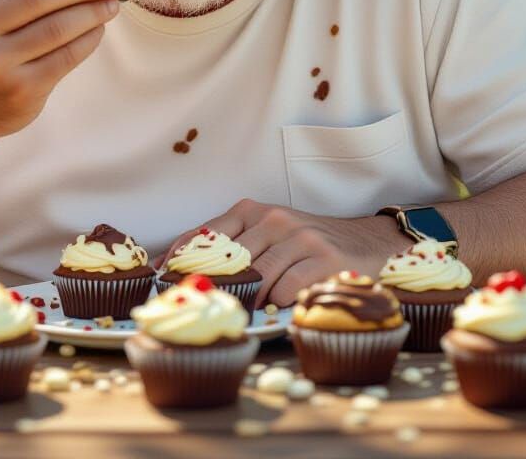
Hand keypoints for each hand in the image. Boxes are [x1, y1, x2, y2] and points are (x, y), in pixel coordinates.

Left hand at [158, 199, 409, 307]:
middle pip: (229, 259)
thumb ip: (233, 248)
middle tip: (198, 309)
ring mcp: (301, 237)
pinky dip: (279, 304)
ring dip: (248, 302)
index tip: (156, 277)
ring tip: (243, 315)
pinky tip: (278, 309)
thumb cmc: (308, 244)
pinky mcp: (325, 259)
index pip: (206, 232)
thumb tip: (174, 268)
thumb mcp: (269, 234)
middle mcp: (275, 219)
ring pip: (259, 277)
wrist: (368, 240)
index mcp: (254, 210)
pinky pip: (288, 289)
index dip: (179, 256)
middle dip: (211, 287)